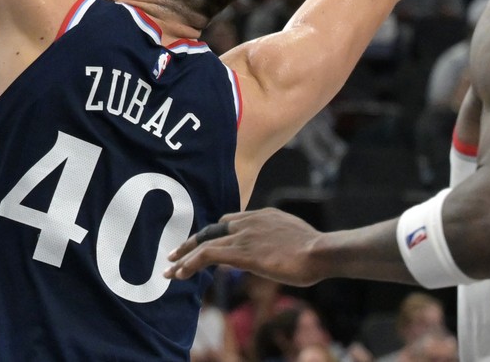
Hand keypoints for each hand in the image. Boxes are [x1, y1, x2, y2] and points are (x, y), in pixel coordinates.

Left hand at [163, 209, 324, 284]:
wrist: (320, 251)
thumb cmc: (315, 250)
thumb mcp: (295, 238)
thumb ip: (278, 240)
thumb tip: (277, 252)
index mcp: (262, 215)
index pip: (229, 221)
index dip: (215, 235)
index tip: (204, 245)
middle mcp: (248, 220)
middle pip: (212, 229)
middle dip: (192, 243)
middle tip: (175, 253)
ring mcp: (243, 235)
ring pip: (204, 243)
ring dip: (184, 257)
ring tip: (170, 270)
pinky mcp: (240, 251)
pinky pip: (207, 254)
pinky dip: (190, 263)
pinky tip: (180, 273)